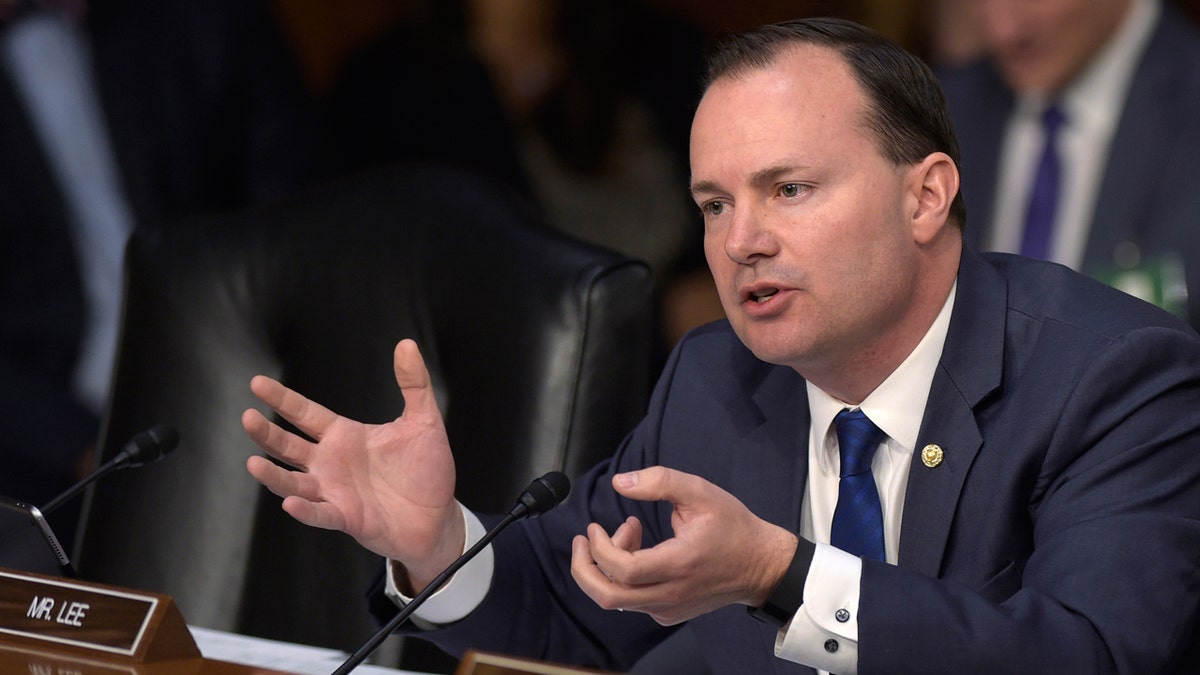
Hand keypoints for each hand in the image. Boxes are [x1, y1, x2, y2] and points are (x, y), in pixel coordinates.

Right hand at [243, 339, 462, 588]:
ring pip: (294, 482)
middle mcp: (332, 463)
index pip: (305, 414)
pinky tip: (291, 503)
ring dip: (274, 475)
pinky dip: (305, 510)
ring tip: (254, 463)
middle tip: (247, 417)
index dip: (282, 399)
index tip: (257, 383)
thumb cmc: (425, 469)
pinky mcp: (346, 517)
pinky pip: (319, 513)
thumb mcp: (424, 421)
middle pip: (290, 446)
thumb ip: (414, 385)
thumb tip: (406, 344)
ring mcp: (335, 492)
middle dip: (267, 433)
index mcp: (345, 436)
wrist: (438, 516)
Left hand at [570, 466, 796, 624]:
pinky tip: (639, 549)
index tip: (594, 526)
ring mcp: (668, 608)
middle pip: (607, 596)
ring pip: (617, 600)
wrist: (760, 566)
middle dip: (583, 568)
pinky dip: (623, 576)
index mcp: (678, 565)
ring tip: (626, 532)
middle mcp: (670, 594)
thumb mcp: (700, 492)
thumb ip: (660, 481)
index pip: (622, 570)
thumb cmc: (733, 528)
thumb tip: (619, 482)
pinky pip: (632, 601)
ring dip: (608, 566)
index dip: (599, 548)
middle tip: (582, 541)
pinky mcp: (669, 613)